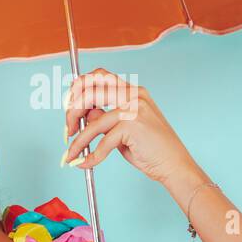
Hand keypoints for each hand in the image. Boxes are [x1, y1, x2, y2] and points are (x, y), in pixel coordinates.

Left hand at [62, 67, 195, 186]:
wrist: (174, 165)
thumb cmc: (151, 149)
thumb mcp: (122, 130)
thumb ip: (104, 119)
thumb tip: (82, 116)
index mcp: (132, 91)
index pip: (99, 76)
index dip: (78, 88)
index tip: (69, 107)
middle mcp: (133, 94)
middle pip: (90, 88)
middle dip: (72, 109)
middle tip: (67, 129)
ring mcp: (134, 107)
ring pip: (93, 118)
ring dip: (78, 139)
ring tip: (71, 153)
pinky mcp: (133, 124)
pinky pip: (103, 140)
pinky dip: (91, 155)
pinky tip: (86, 163)